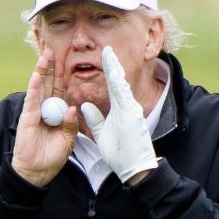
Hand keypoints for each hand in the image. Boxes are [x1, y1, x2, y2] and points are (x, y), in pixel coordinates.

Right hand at [12, 48, 78, 186]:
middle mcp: (45, 109)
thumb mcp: (68, 140)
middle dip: (51, 67)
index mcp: (56, 113)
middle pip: (48, 84)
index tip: (66, 60)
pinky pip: (31, 99)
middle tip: (54, 49)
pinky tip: (36, 75)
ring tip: (45, 55)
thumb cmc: (52, 157)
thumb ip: (71, 124)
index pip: (59, 90)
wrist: (37, 172)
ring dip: (42, 70)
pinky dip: (34, 87)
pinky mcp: (27, 117)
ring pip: (39, 87)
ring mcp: (35, 112)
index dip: (62, 76)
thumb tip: (72, 108)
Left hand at [80, 46, 157, 184]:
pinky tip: (115, 74)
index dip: (106, 72)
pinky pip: (124, 99)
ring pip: (122, 86)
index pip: (110, 87)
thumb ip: (94, 119)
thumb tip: (84, 106)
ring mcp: (131, 111)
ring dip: (116, 70)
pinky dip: (120, 86)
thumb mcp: (101, 133)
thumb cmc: (121, 153)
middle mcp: (127, 107)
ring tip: (110, 55)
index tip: (102, 58)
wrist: (134, 168)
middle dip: (112, 65)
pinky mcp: (132, 117)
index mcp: (119, 110)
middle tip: (107, 49)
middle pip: (117, 82)